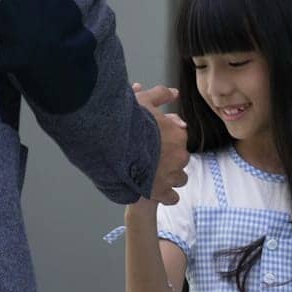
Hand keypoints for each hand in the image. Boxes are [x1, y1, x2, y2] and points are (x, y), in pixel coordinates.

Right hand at [134, 82, 187, 204]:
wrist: (110, 143)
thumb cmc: (125, 121)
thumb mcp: (143, 101)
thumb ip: (160, 95)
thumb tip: (174, 93)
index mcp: (178, 135)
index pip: (180, 137)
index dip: (168, 138)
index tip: (156, 140)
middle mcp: (179, 156)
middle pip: (180, 158)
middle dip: (169, 158)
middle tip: (151, 156)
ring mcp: (171, 175)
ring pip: (179, 178)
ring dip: (170, 176)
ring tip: (153, 174)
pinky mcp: (160, 192)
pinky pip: (172, 198)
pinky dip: (166, 195)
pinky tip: (157, 191)